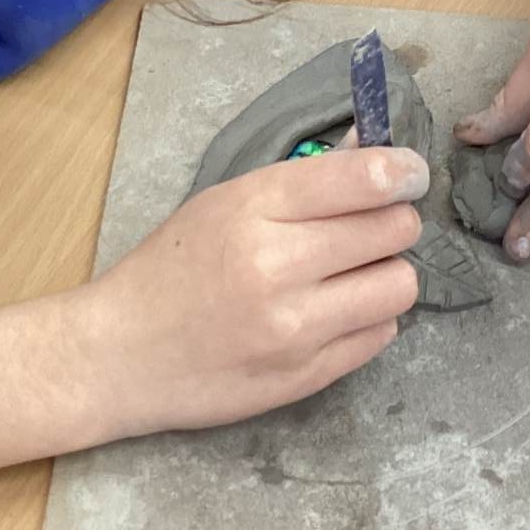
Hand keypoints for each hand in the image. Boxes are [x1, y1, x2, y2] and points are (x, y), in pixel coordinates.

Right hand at [76, 148, 425, 438]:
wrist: (120, 355)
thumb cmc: (171, 268)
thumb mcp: (225, 201)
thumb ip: (305, 179)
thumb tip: (379, 152)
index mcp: (254, 208)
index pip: (366, 178)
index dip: (404, 171)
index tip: (409, 174)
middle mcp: (279, 267)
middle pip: (394, 229)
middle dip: (392, 221)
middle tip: (368, 227)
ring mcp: (295, 329)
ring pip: (399, 285)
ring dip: (386, 273)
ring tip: (352, 273)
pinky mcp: (306, 377)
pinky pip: (381, 335)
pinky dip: (369, 318)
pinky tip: (335, 311)